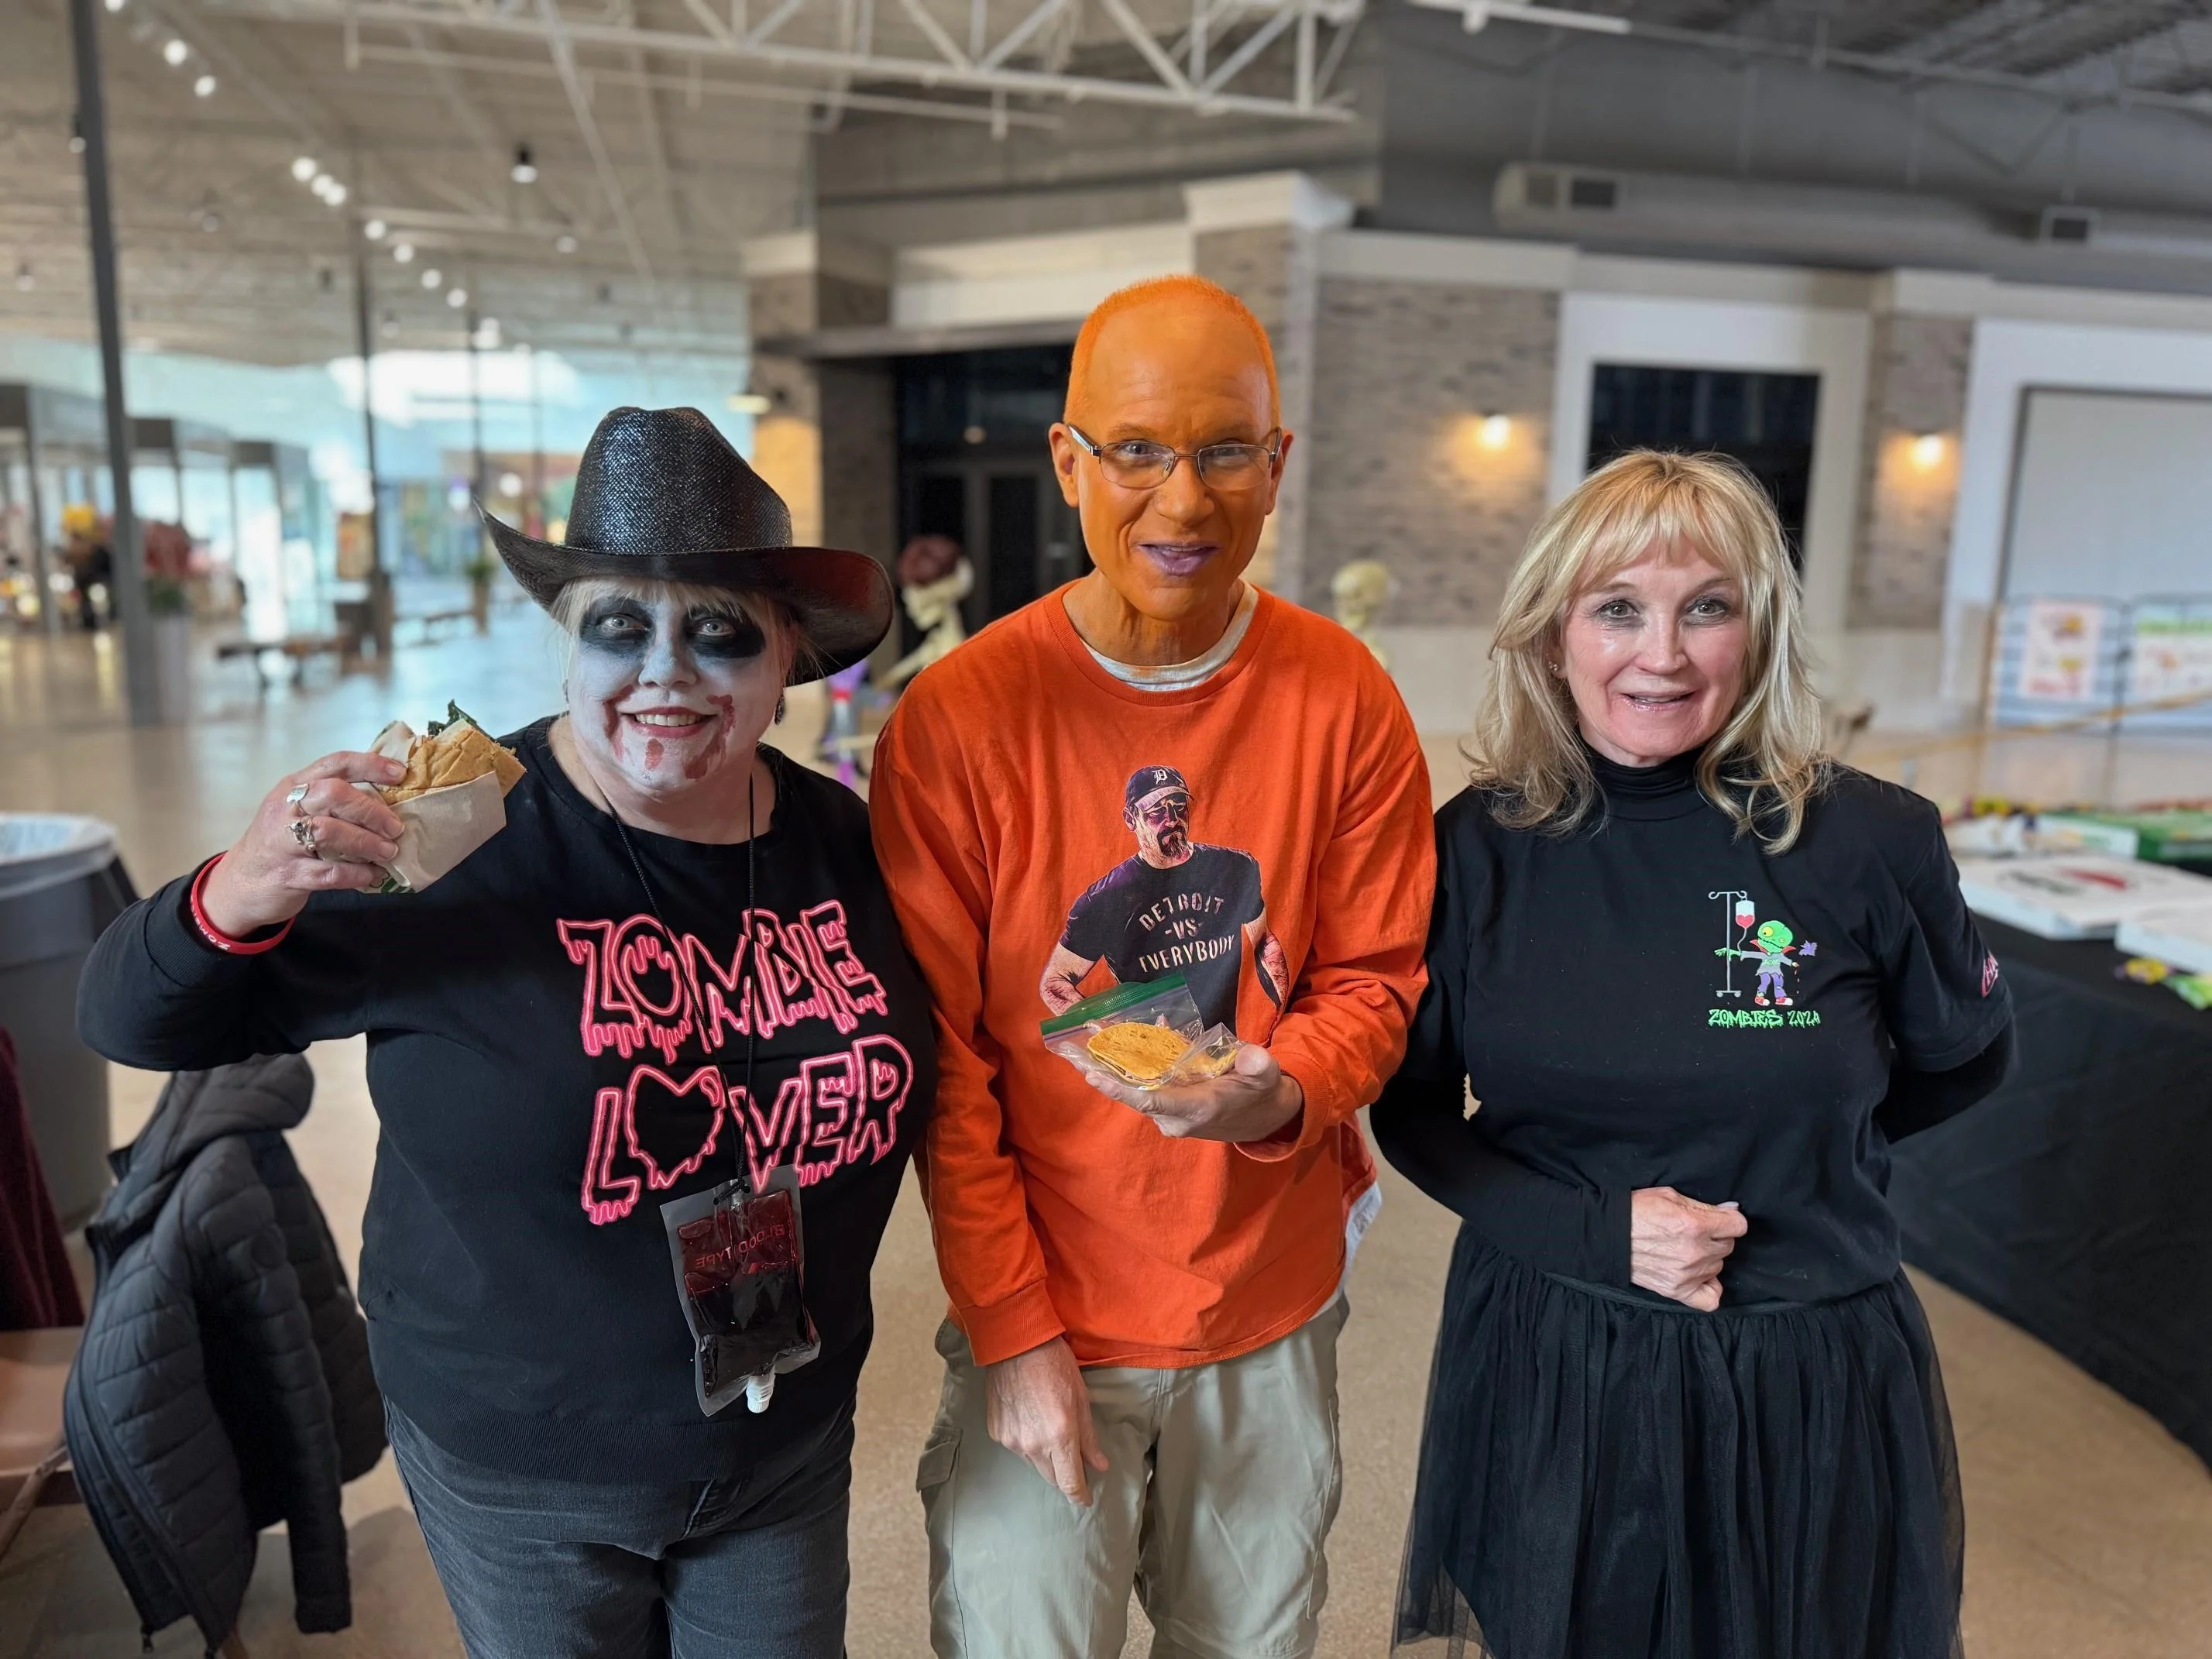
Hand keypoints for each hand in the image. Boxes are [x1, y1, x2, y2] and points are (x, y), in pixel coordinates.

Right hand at [200, 752, 408, 936]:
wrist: (240, 882)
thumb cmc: (281, 842)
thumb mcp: (298, 811)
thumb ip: (332, 801)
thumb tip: (389, 799)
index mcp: (293, 787)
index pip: (334, 764)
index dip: (370, 764)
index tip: (400, 773)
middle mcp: (286, 810)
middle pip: (333, 794)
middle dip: (371, 810)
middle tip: (395, 827)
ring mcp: (283, 842)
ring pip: (329, 832)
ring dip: (367, 842)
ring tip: (389, 852)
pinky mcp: (288, 875)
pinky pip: (328, 872)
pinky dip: (356, 874)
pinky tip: (372, 875)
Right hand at [983, 1337, 1108, 1505]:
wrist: (1014, 1344)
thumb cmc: (1055, 1365)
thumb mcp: (1081, 1399)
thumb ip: (1089, 1437)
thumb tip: (1099, 1466)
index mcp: (1060, 1437)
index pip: (1071, 1483)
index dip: (1081, 1496)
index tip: (1086, 1499)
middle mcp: (1034, 1445)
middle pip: (1052, 1479)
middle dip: (1065, 1477)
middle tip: (1073, 1465)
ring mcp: (1012, 1441)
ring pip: (1033, 1464)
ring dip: (1045, 1459)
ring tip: (1050, 1434)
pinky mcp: (996, 1433)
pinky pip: (1016, 1449)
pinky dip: (1027, 1443)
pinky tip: (1030, 1421)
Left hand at [1079, 1043, 1303, 1143]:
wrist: (1263, 1117)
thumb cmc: (1262, 1093)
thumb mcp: (1266, 1076)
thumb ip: (1259, 1066)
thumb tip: (1252, 1055)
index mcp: (1197, 1108)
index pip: (1151, 1101)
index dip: (1121, 1089)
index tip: (1094, 1076)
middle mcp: (1178, 1116)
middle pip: (1134, 1094)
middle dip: (1105, 1073)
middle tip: (1075, 1052)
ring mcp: (1171, 1114)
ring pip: (1136, 1089)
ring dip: (1114, 1068)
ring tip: (1088, 1042)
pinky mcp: (1170, 1107)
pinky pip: (1146, 1085)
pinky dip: (1133, 1066)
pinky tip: (1123, 1040)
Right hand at [1629, 1187, 1747, 1311]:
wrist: (1608, 1234)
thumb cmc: (1636, 1210)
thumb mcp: (1671, 1196)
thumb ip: (1705, 1206)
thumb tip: (1732, 1211)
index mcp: (1695, 1224)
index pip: (1739, 1226)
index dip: (1729, 1220)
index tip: (1720, 1220)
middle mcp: (1696, 1251)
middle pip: (1728, 1246)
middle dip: (1715, 1237)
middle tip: (1694, 1233)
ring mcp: (1687, 1274)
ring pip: (1718, 1266)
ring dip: (1708, 1258)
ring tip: (1686, 1250)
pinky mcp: (1678, 1290)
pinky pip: (1711, 1299)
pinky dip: (1710, 1288)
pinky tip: (1700, 1276)